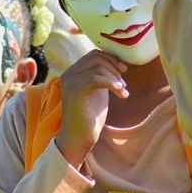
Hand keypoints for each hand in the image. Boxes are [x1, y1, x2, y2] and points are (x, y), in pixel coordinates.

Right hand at [54, 51, 128, 168]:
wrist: (79, 138)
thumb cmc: (90, 116)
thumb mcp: (98, 91)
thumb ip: (102, 76)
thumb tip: (117, 62)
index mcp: (73, 72)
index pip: (93, 54)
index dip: (111, 59)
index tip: (123, 70)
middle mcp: (68, 74)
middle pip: (96, 58)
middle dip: (114, 67)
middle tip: (123, 83)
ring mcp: (70, 83)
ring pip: (98, 68)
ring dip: (115, 78)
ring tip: (122, 91)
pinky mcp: (75, 93)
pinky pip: (95, 79)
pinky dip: (111, 83)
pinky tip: (120, 92)